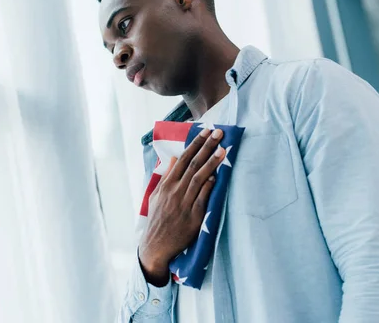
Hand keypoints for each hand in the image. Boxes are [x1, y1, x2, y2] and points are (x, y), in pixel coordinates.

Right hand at [139, 128, 224, 286]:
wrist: (156, 245)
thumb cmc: (157, 219)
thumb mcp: (155, 196)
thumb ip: (166, 177)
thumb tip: (174, 158)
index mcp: (166, 185)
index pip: (183, 159)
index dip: (195, 144)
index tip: (205, 132)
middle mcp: (175, 191)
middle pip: (193, 164)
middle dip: (206, 147)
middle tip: (218, 133)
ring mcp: (185, 203)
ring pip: (199, 178)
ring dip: (212, 162)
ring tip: (223, 149)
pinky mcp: (194, 216)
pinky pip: (203, 197)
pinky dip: (209, 185)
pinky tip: (218, 175)